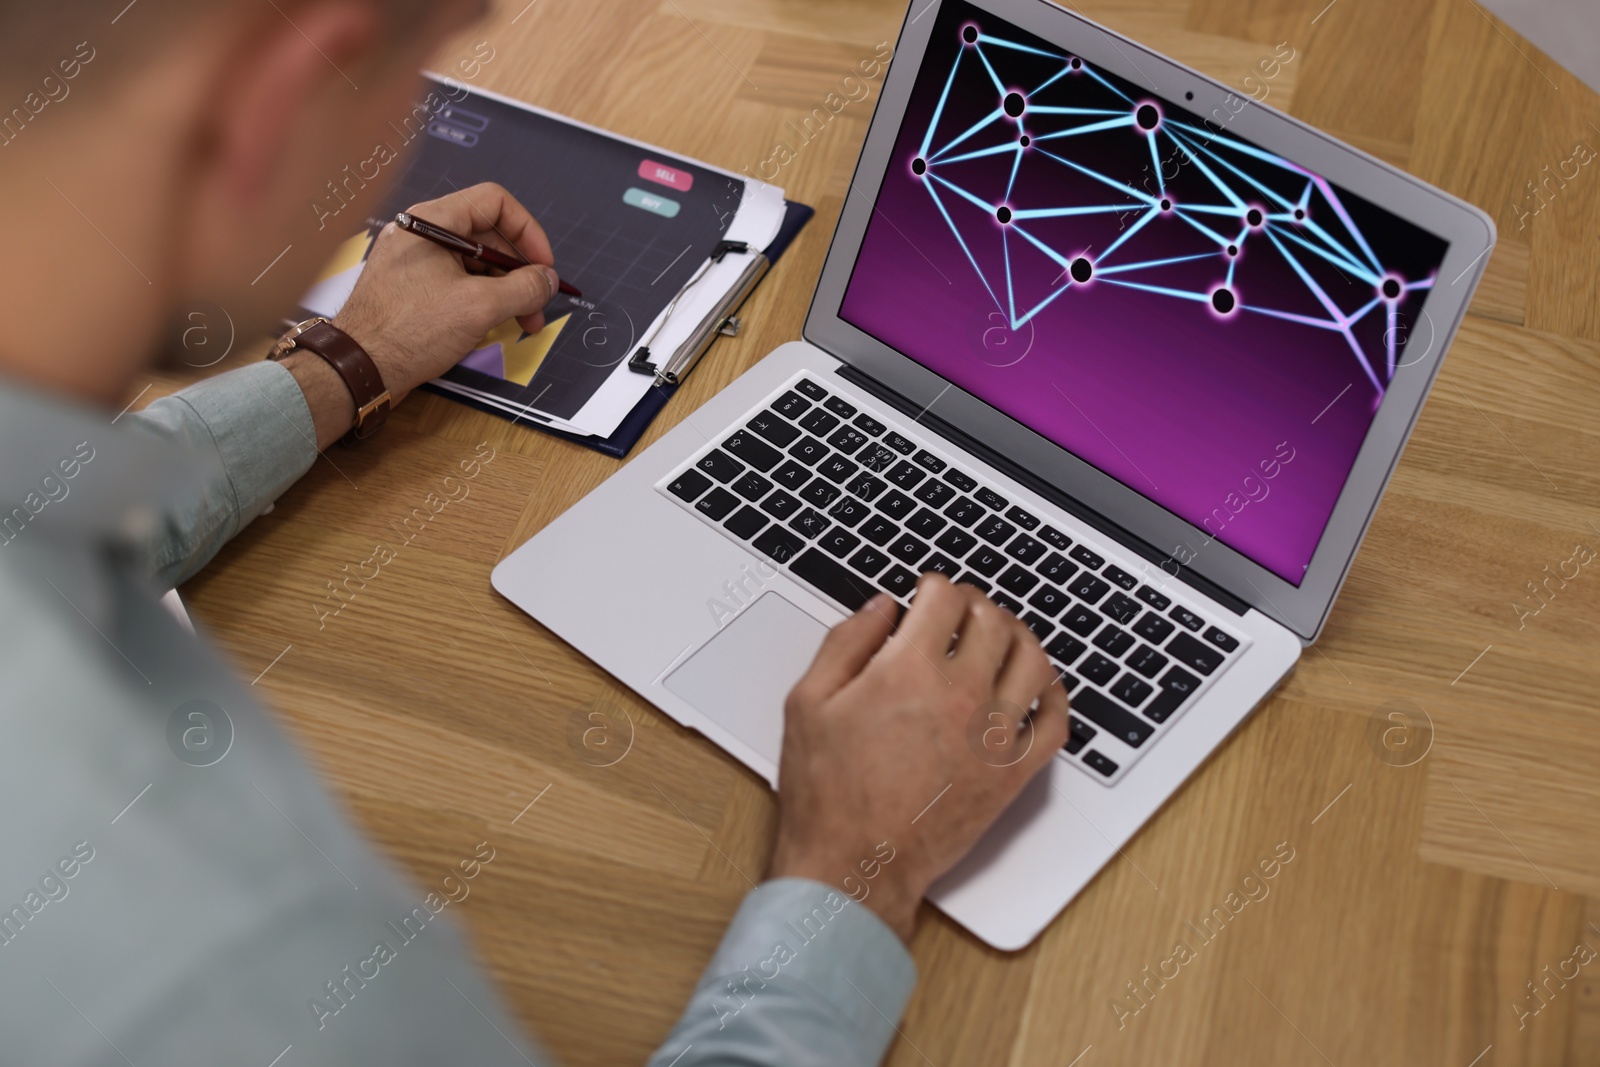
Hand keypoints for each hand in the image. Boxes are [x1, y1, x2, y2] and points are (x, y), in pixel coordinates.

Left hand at [332, 181, 559, 402]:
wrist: (358, 368)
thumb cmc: (408, 331)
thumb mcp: (479, 307)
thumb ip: (524, 288)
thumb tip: (548, 280)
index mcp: (433, 222)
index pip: (495, 203)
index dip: (528, 232)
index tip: (544, 267)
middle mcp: (422, 234)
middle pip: (488, 236)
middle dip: (520, 270)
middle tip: (540, 303)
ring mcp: (415, 261)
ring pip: (475, 264)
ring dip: (505, 290)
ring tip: (522, 323)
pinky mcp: (411, 288)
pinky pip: (457, 282)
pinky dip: (481, 299)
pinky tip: (494, 325)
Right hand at [768, 574, 1069, 941]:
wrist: (854, 865)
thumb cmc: (827, 793)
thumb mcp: (808, 702)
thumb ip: (846, 643)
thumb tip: (880, 608)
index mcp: (910, 669)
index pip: (945, 598)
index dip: (934, 586)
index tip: (926, 593)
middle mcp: (962, 695)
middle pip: (993, 620)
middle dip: (975, 604)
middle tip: (960, 611)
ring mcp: (995, 735)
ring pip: (1033, 660)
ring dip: (1019, 637)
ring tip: (1001, 636)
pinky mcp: (1013, 774)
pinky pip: (1056, 722)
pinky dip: (1054, 695)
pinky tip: (1040, 686)